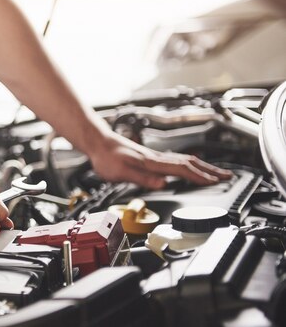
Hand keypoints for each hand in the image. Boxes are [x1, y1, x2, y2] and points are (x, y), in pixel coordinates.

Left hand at [89, 132, 232, 189]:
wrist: (98, 143)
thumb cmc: (106, 158)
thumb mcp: (121, 173)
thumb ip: (142, 178)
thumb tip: (162, 184)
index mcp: (151, 162)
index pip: (182, 170)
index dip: (199, 177)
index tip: (215, 182)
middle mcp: (156, 158)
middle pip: (189, 163)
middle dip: (210, 171)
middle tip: (228, 177)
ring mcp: (155, 156)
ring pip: (185, 160)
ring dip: (203, 167)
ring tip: (216, 173)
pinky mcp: (151, 157)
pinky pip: (177, 160)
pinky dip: (191, 165)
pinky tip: (192, 168)